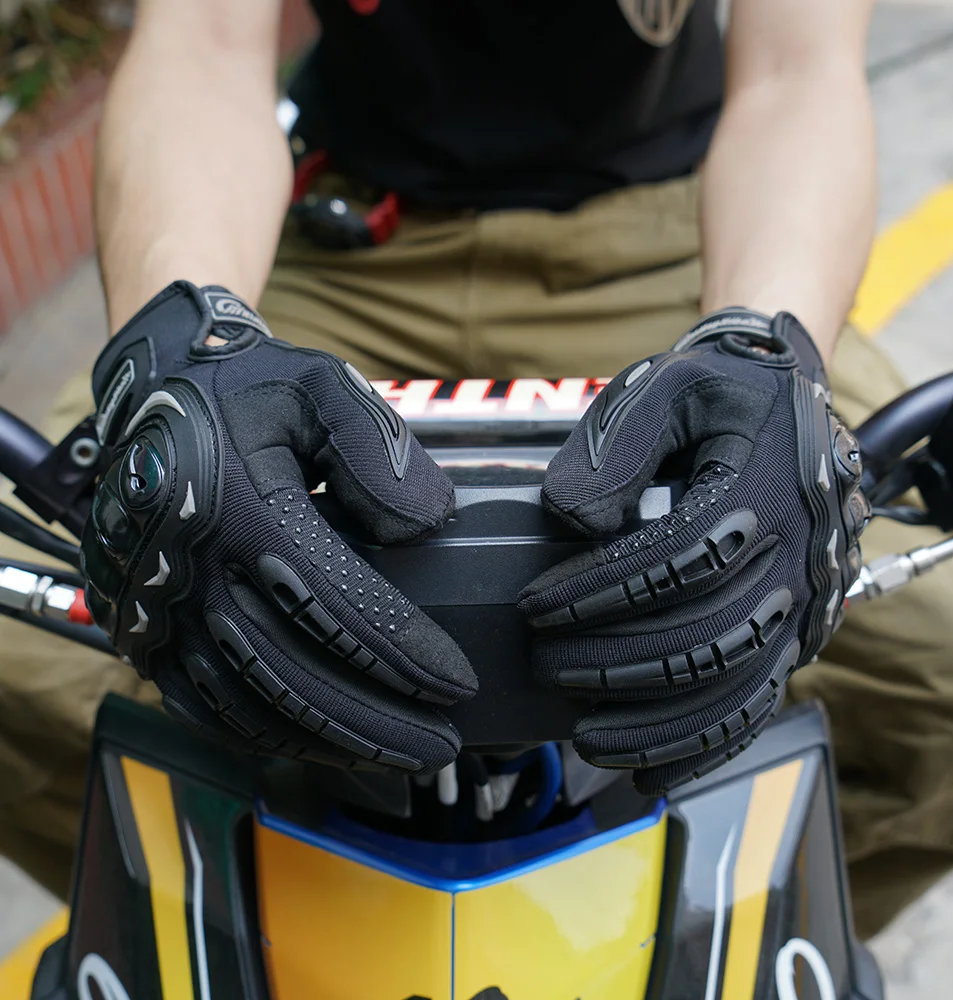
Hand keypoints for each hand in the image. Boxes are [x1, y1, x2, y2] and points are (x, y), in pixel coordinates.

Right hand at [83, 282, 475, 772]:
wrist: (150, 396)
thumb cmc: (246, 391)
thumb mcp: (320, 387)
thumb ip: (378, 447)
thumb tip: (425, 525)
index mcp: (236, 503)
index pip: (332, 601)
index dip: (400, 652)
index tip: (456, 683)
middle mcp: (189, 567)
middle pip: (293, 671)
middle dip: (375, 720)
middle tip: (440, 745)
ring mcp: (158, 608)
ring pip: (249, 703)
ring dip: (329, 741)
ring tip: (395, 753)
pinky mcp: (141, 629)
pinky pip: (205, 704)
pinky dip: (268, 734)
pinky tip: (320, 743)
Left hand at [519, 309, 867, 792]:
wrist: (789, 403)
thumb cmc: (718, 394)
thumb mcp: (666, 389)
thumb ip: (616, 446)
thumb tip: (574, 522)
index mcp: (766, 485)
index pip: (677, 558)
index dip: (597, 590)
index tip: (534, 607)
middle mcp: (799, 552)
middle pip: (706, 635)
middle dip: (614, 660)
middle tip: (545, 662)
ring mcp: (807, 600)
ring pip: (736, 686)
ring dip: (656, 721)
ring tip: (586, 736)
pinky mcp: (802, 632)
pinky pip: (761, 704)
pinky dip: (707, 747)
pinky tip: (654, 772)